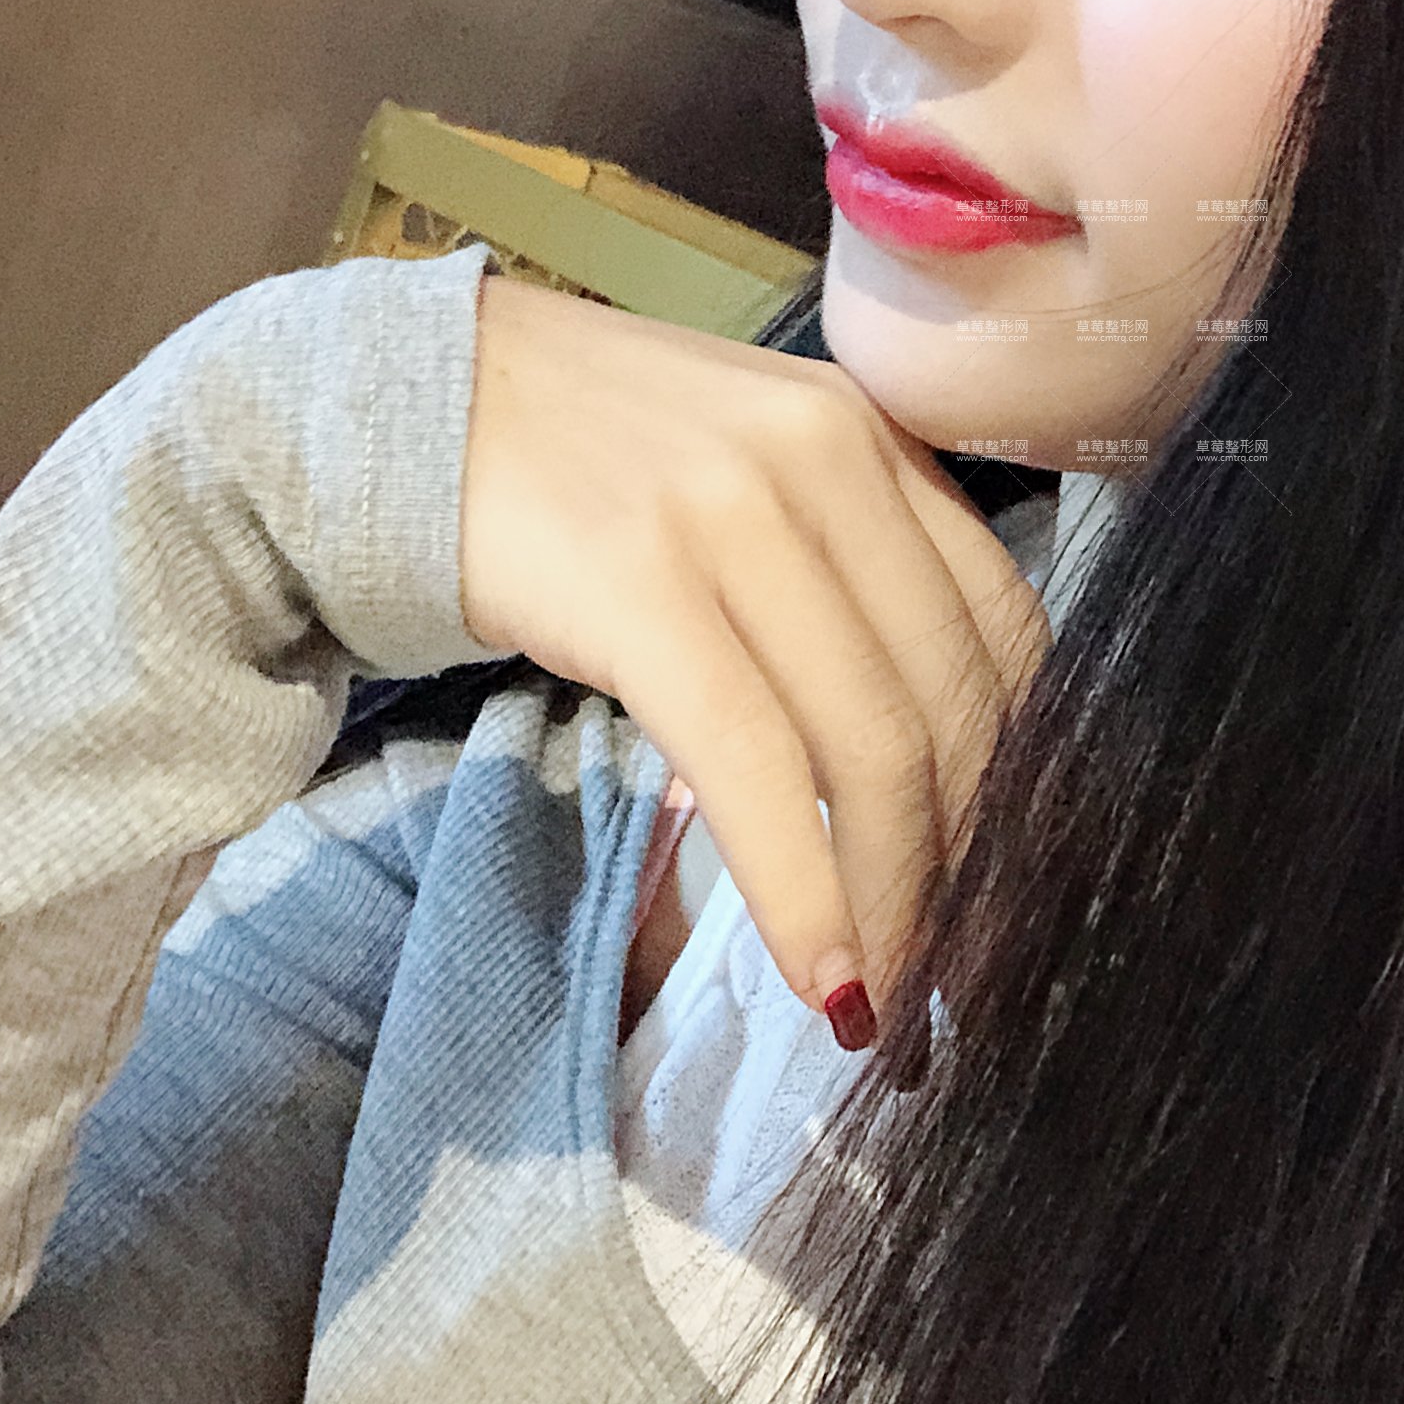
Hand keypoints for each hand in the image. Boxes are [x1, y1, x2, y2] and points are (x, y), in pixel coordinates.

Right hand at [458, 276, 1050, 1042]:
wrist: (376, 404)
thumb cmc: (562, 466)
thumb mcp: (738, 476)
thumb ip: (837, 569)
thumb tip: (927, 759)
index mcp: (865, 434)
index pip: (1003, 625)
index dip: (1026, 777)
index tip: (1008, 888)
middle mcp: (825, 455)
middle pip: (955, 698)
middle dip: (972, 864)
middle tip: (957, 979)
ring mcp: (733, 513)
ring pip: (873, 743)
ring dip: (897, 900)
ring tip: (887, 999)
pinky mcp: (638, 583)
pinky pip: (755, 765)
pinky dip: (803, 888)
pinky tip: (818, 974)